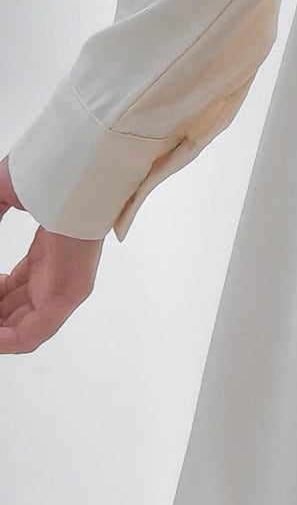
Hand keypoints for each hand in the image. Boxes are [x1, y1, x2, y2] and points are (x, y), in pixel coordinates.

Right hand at [0, 152, 104, 352]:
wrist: (81, 163)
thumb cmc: (53, 171)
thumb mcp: (2, 197)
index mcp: (47, 253)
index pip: (11, 288)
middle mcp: (56, 274)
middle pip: (13, 310)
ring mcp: (64, 286)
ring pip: (18, 328)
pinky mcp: (69, 295)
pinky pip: (30, 335)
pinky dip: (2, 341)